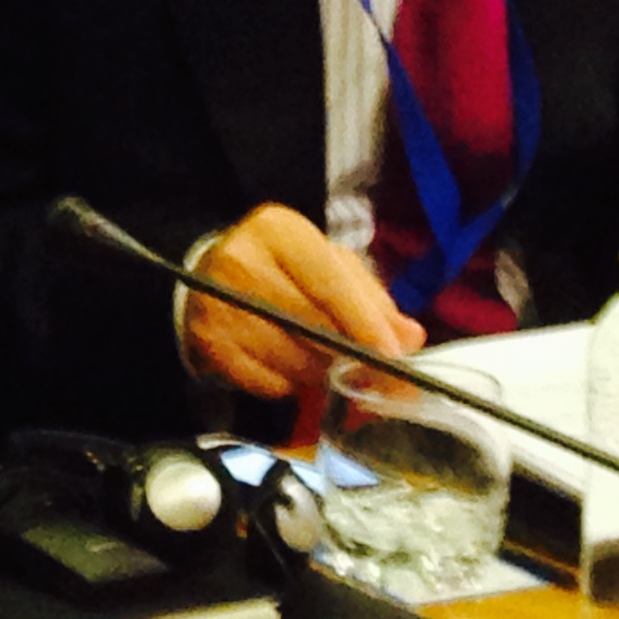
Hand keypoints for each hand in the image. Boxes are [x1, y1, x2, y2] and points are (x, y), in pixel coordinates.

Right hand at [185, 205, 421, 399]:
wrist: (210, 281)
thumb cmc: (284, 271)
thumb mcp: (330, 268)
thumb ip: (372, 300)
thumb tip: (409, 338)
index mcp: (279, 231)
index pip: (329, 282)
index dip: (364, 324)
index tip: (394, 359)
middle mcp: (242, 260)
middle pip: (312, 325)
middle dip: (352, 360)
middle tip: (379, 382)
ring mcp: (219, 304)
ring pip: (294, 360)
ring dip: (322, 375)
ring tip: (327, 367)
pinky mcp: (208, 343)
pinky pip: (269, 383)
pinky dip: (289, 386)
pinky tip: (288, 369)